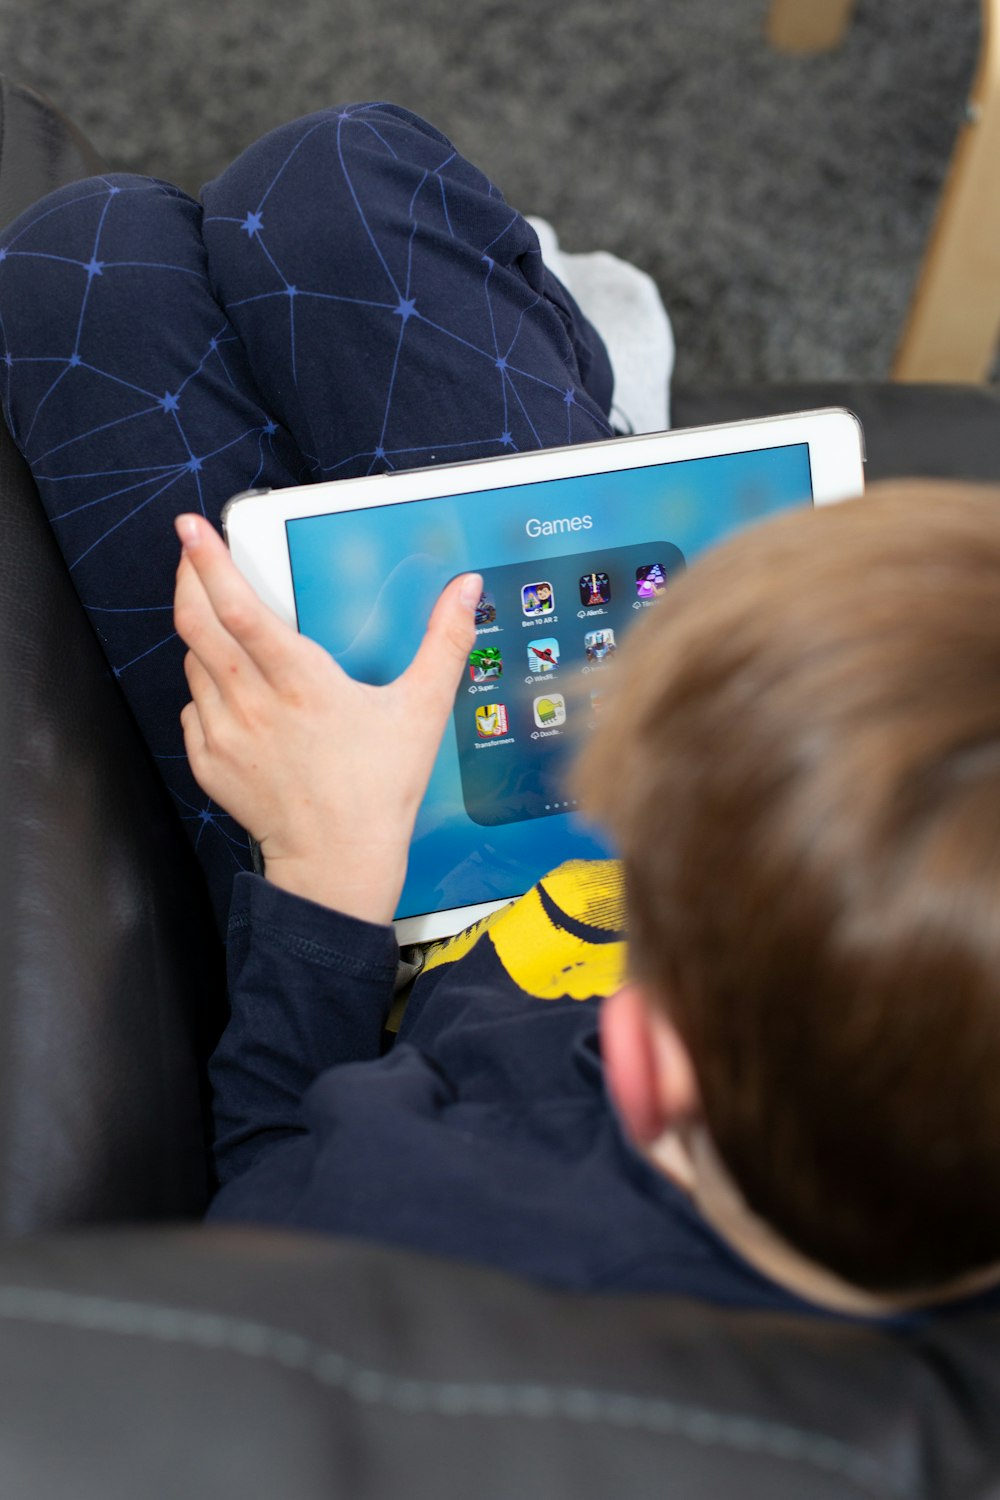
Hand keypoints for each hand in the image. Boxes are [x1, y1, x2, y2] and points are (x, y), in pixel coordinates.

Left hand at [173, 513, 480, 924]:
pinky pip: (194, 707)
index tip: (192, 528)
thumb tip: (465, 590)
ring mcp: (224, 734)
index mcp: (300, 682)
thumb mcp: (422, 711)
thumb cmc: (379, 791)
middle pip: (197, 623)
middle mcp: (252, 704)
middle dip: (188, 577)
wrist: (338, 865)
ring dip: (204, 637)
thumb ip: (445, 642)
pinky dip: (207, 690)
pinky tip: (237, 695)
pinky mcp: (209, 762)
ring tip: (231, 631)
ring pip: (194, 663)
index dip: (210, 561)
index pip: (240, 608)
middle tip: (191, 552)